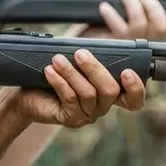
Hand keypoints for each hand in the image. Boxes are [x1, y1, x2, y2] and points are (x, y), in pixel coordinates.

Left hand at [4, 49, 146, 128]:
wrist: (29, 95)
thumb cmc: (55, 76)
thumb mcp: (75, 64)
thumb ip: (89, 58)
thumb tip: (89, 45)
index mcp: (109, 92)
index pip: (134, 99)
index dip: (136, 88)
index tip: (127, 71)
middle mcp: (102, 106)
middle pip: (110, 91)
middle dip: (95, 69)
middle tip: (80, 53)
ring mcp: (87, 115)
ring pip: (88, 93)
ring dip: (72, 73)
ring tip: (57, 59)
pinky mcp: (71, 119)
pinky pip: (70, 99)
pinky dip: (60, 82)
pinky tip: (50, 71)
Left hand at [71, 0, 165, 39]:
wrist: (75, 49)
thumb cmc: (94, 28)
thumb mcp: (113, 14)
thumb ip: (129, 6)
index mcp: (148, 34)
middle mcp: (142, 43)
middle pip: (160, 26)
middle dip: (153, 6)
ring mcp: (129, 46)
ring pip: (140, 24)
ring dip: (132, 3)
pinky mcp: (114, 46)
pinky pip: (120, 29)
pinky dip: (112, 14)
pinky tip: (104, 8)